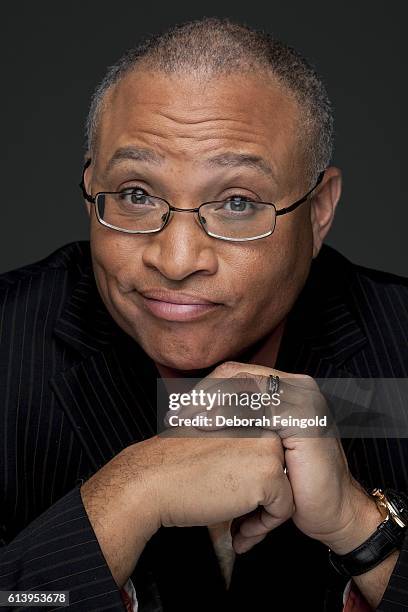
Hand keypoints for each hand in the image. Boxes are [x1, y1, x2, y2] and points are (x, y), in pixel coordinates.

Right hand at [148, 431, 293, 545]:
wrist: (153, 480)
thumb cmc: (176, 465)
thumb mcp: (215, 443)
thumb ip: (241, 446)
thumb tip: (258, 467)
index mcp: (249, 414)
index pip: (270, 454)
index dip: (254, 483)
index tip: (236, 498)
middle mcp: (263, 426)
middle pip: (282, 471)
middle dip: (263, 501)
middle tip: (239, 520)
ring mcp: (268, 448)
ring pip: (287, 490)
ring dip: (264, 516)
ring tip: (238, 528)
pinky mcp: (268, 474)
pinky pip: (284, 509)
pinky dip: (263, 527)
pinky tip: (238, 532)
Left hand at [171, 361, 382, 554]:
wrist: (332, 511)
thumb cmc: (295, 482)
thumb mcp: (261, 445)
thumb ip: (240, 422)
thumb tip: (192, 412)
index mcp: (285, 387)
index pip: (233, 373)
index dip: (202, 389)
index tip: (176, 413)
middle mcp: (296, 385)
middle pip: (234, 374)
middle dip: (200, 395)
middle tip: (174, 418)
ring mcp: (303, 398)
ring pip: (242, 386)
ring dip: (209, 404)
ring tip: (186, 425)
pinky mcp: (305, 417)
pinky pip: (258, 406)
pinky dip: (228, 415)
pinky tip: (208, 430)